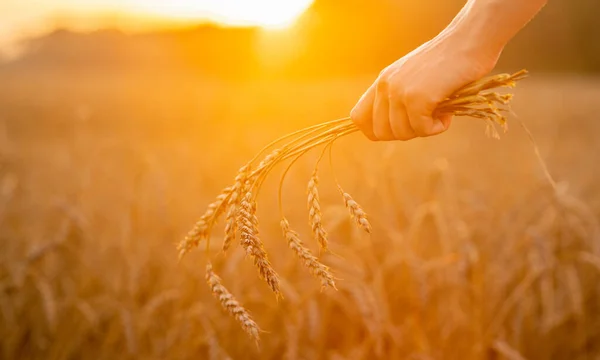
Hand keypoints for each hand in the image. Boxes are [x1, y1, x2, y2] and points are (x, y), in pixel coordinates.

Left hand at [350, 31, 500, 140]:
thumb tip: (393, 130)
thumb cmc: (448, 62)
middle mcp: (385, 86)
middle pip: (380, 132)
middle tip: (424, 121)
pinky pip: (422, 129)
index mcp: (381, 81)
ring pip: (401, 133)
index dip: (376, 131)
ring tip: (439, 114)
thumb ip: (398, 98)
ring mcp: (399, 92)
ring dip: (424, 130)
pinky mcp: (417, 98)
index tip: (400, 127)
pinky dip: (437, 128)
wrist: (469, 41)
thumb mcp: (413, 78)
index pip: (358, 118)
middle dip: (404, 134)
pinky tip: (447, 115)